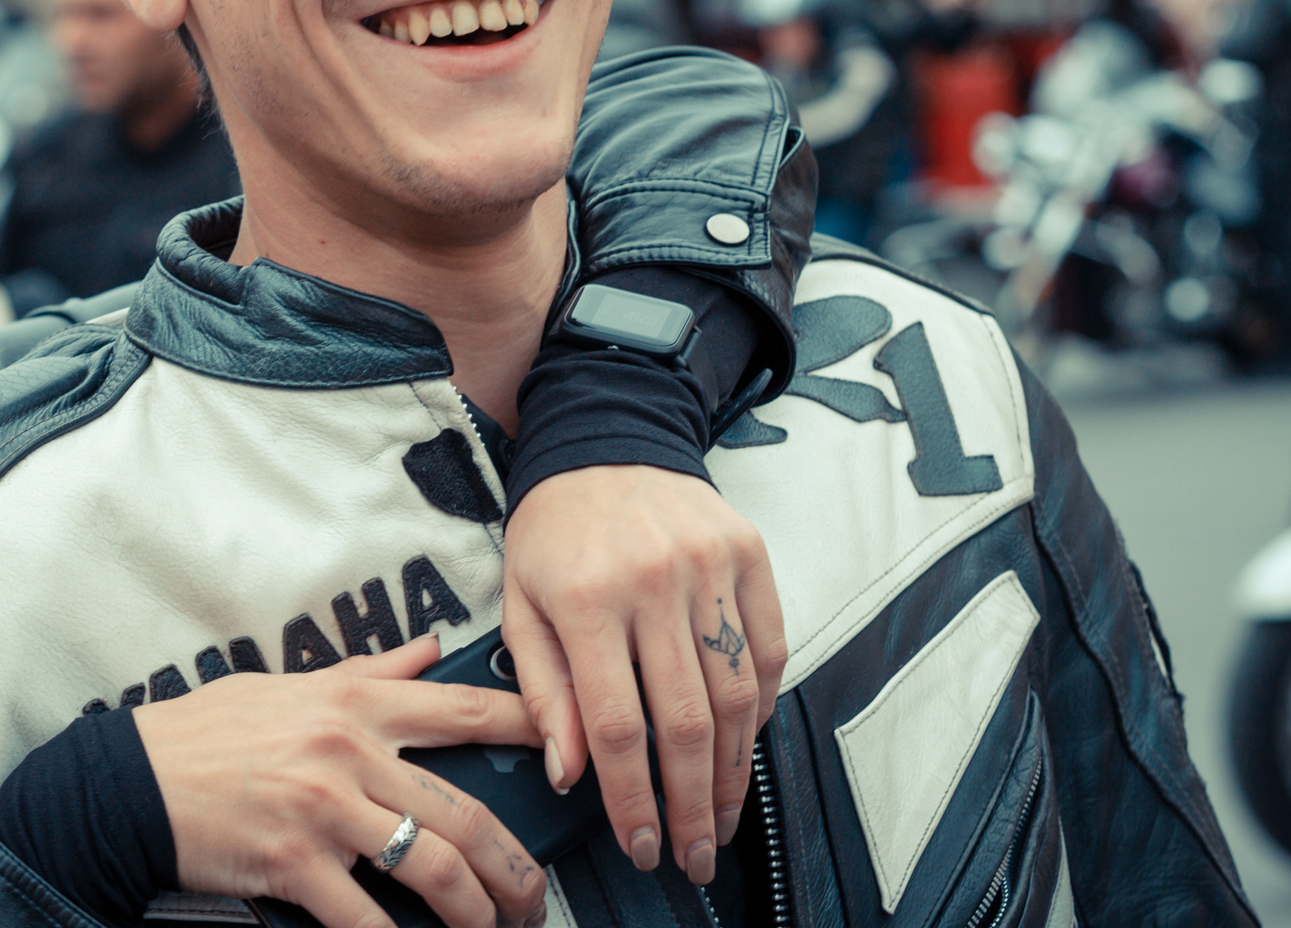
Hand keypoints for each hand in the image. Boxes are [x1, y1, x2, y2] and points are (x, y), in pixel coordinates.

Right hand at [134, 633, 547, 927]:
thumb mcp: (291, 682)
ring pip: (435, 867)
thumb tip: (429, 647)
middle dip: (516, 868)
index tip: (573, 752)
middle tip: (537, 900)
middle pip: (466, 813)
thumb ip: (371, 671)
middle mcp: (349, 749)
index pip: (465, 708)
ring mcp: (324, 809)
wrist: (132, 779)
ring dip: (478, 913)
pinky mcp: (294, 864)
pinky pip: (368, 918)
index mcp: (355, 700)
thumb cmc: (209, 730)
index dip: (533, 729)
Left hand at [499, 466, 783, 885]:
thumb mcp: (521, 603)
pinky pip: (770, 648)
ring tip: (722, 815)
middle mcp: (653, 581)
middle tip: (695, 854)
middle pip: (685, 722)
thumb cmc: (554, 529)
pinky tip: (745, 742)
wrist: (604, 437)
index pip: (615, 726)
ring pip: (737, 695)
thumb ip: (541, 690)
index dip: (632, 799)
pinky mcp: (750, 553)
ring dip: (734, 770)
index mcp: (586, 599)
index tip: (641, 845)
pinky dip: (763, 705)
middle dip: (692, 805)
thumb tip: (569, 773)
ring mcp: (709, 565)